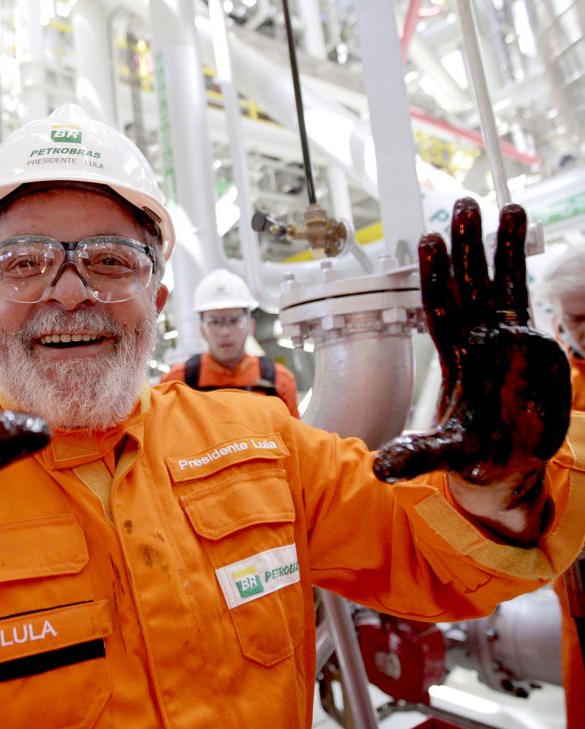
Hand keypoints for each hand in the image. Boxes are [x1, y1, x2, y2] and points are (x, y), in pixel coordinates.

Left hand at [374, 198, 569, 491]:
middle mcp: (473, 337)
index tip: (427, 242)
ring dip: (495, 243)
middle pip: (465, 283)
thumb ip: (417, 455)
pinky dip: (520, 257)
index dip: (433, 277)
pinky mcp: (525, 334)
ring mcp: (498, 332)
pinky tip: (520, 222)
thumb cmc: (474, 454)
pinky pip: (520, 288)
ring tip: (502, 204)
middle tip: (460, 204)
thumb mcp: (445, 455)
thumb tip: (381, 468)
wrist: (509, 459)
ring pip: (494, 278)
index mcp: (453, 357)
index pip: (439, 308)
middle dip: (463, 245)